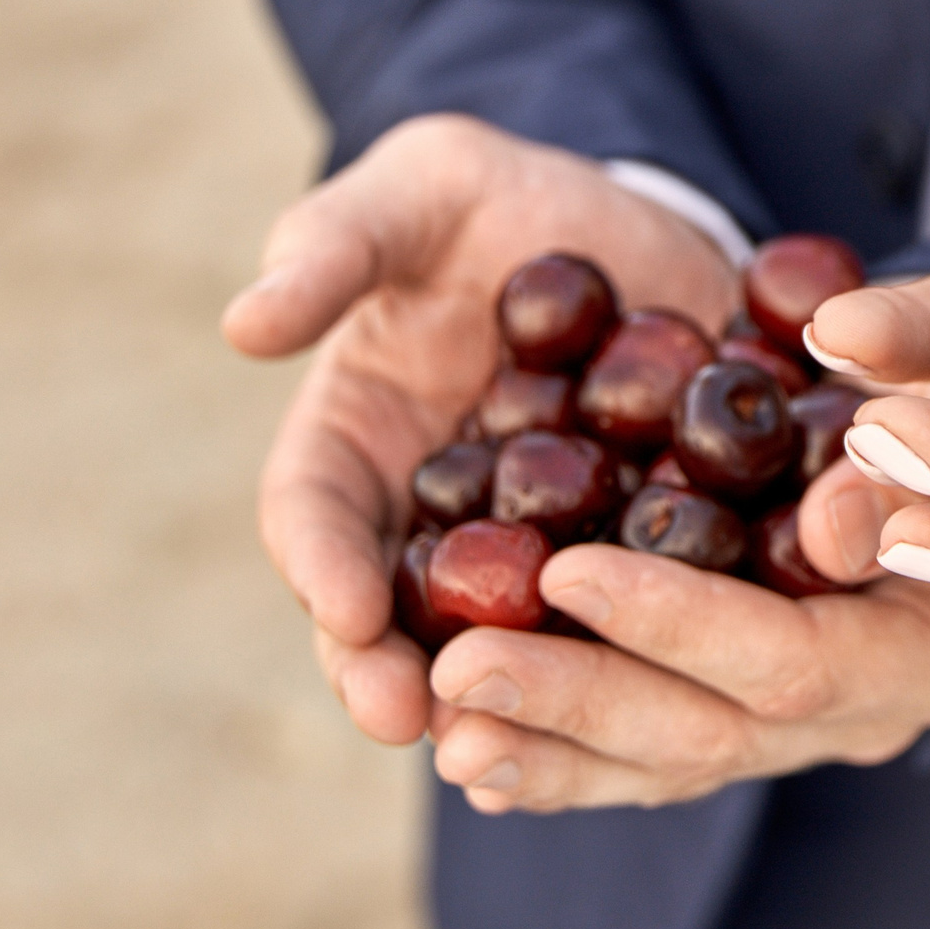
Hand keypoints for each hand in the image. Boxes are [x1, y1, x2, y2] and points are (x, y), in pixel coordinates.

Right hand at [224, 114, 745, 745]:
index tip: (343, 613)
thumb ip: (333, 249)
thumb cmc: (481, 201)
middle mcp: (441, 522)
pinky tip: (683, 664)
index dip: (322, 568)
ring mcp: (546, 546)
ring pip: (527, 637)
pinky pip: (653, 600)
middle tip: (418, 720)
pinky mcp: (652, 540)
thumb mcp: (411, 194)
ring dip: (527, 687)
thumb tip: (246, 324)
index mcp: (358, 446)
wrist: (625, 215)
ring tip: (532, 734)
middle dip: (404, 673)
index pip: (315, 520)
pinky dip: (661, 635)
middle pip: (405, 618)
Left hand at [425, 507, 929, 810]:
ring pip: (675, 766)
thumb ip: (911, 435)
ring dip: (553, 748)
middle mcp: (886, 707)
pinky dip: (566, 759)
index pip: (801, 657)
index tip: (568, 569)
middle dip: (582, 701)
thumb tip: (833, 516)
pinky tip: (474, 756)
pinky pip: (657, 761)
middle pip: (720, 733)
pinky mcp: (762, 720)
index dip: (683, 621)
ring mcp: (822, 730)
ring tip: (441, 730)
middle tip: (458, 667)